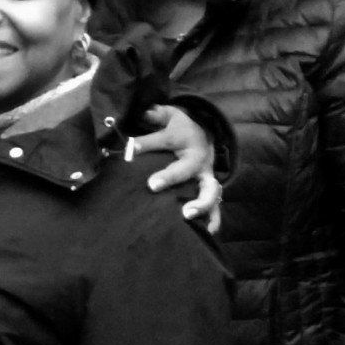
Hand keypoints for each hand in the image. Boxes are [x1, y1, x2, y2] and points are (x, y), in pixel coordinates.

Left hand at [127, 105, 221, 233]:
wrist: (205, 135)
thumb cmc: (180, 129)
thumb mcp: (169, 117)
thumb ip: (155, 116)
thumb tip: (143, 112)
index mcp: (184, 139)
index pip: (162, 140)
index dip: (145, 144)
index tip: (129, 149)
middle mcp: (197, 160)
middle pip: (187, 168)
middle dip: (171, 176)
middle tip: (152, 185)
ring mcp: (206, 177)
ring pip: (209, 191)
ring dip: (200, 203)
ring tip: (186, 214)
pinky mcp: (210, 191)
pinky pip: (215, 207)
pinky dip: (213, 220)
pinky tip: (208, 233)